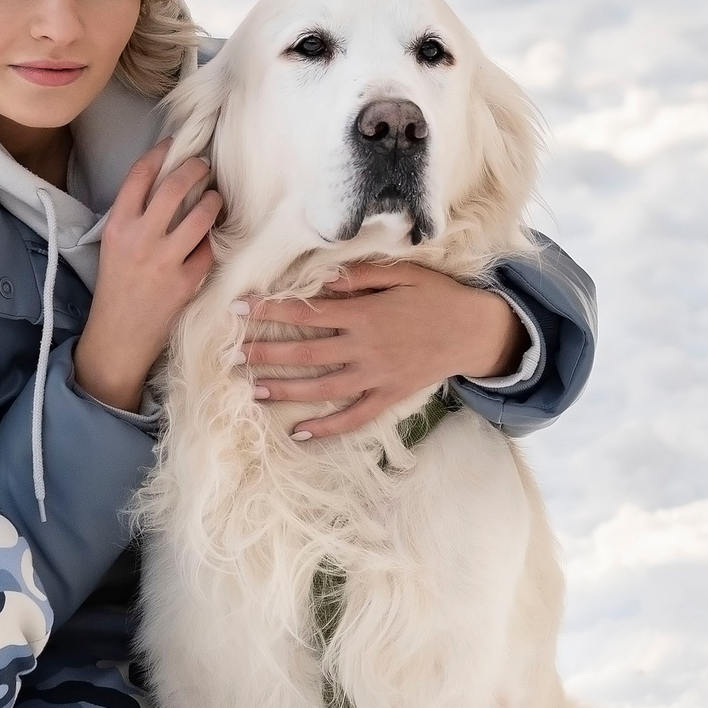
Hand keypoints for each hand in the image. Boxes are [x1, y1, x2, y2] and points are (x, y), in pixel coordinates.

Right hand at [74, 141, 220, 411]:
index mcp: (117, 226)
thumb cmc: (116, 288)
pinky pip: (209, 249)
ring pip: (201, 214)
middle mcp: (139, 239)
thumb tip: (165, 183)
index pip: (139, 176)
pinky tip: (213, 236)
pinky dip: (213, 240)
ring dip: (213, 200)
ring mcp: (164, 261)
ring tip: (215, 198)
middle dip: (196, 168)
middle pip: (175, 186)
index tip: (174, 144)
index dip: (160, 153)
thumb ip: (133, 216)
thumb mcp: (112, 246)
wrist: (117, 337)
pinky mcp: (185, 282)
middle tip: (204, 165)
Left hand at [237, 262, 521, 441]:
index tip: (240, 309)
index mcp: (366, 314)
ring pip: (322, 387)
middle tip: (232, 356)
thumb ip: (363, 275)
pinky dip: (327, 428)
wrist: (475, 332)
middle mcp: (366, 347)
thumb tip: (325, 278)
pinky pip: (354, 417)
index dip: (272, 311)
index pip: (308, 313)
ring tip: (253, 391)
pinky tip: (300, 433)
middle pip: (306, 352)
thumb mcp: (404, 274)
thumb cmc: (438, 297)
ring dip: (286, 390)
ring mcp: (376, 376)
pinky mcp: (388, 396)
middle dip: (266, 354)